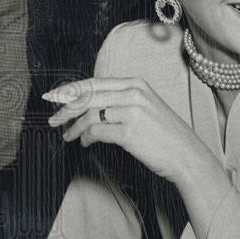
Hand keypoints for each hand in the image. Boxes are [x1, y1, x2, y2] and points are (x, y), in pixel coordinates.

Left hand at [44, 78, 216, 184]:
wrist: (186, 155)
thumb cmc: (166, 134)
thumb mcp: (147, 107)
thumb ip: (122, 100)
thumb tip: (88, 104)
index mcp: (136, 84)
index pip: (93, 83)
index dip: (70, 90)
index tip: (54, 97)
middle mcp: (134, 94)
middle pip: (87, 97)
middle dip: (65, 109)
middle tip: (53, 120)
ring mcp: (132, 113)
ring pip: (88, 115)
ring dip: (74, 127)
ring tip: (69, 136)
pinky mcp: (129, 133)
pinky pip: (96, 132)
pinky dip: (86, 138)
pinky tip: (85, 143)